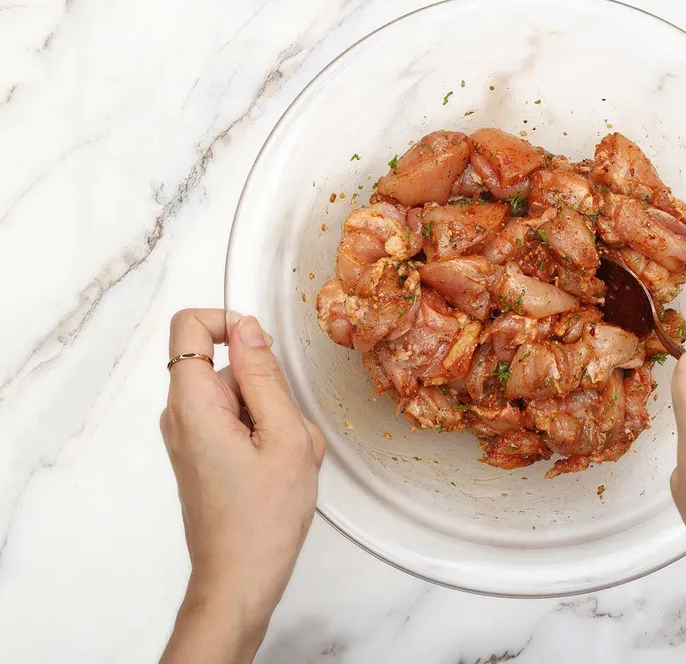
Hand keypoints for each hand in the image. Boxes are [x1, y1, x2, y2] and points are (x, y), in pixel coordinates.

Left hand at [159, 309, 325, 663]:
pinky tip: (282, 471)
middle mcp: (181, 415)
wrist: (241, 577)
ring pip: (240, 398)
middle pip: (227, 366)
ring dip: (275, 419)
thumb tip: (249, 327)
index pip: (190, 325)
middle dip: (270, 388)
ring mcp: (190, 437)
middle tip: (292, 434)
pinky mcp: (203, 455)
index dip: (229, 321)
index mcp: (193, 403)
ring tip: (290, 461)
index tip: (264, 349)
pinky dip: (267, 438)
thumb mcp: (284, 436)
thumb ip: (265, 375)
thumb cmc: (264, 517)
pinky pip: (238, 423)